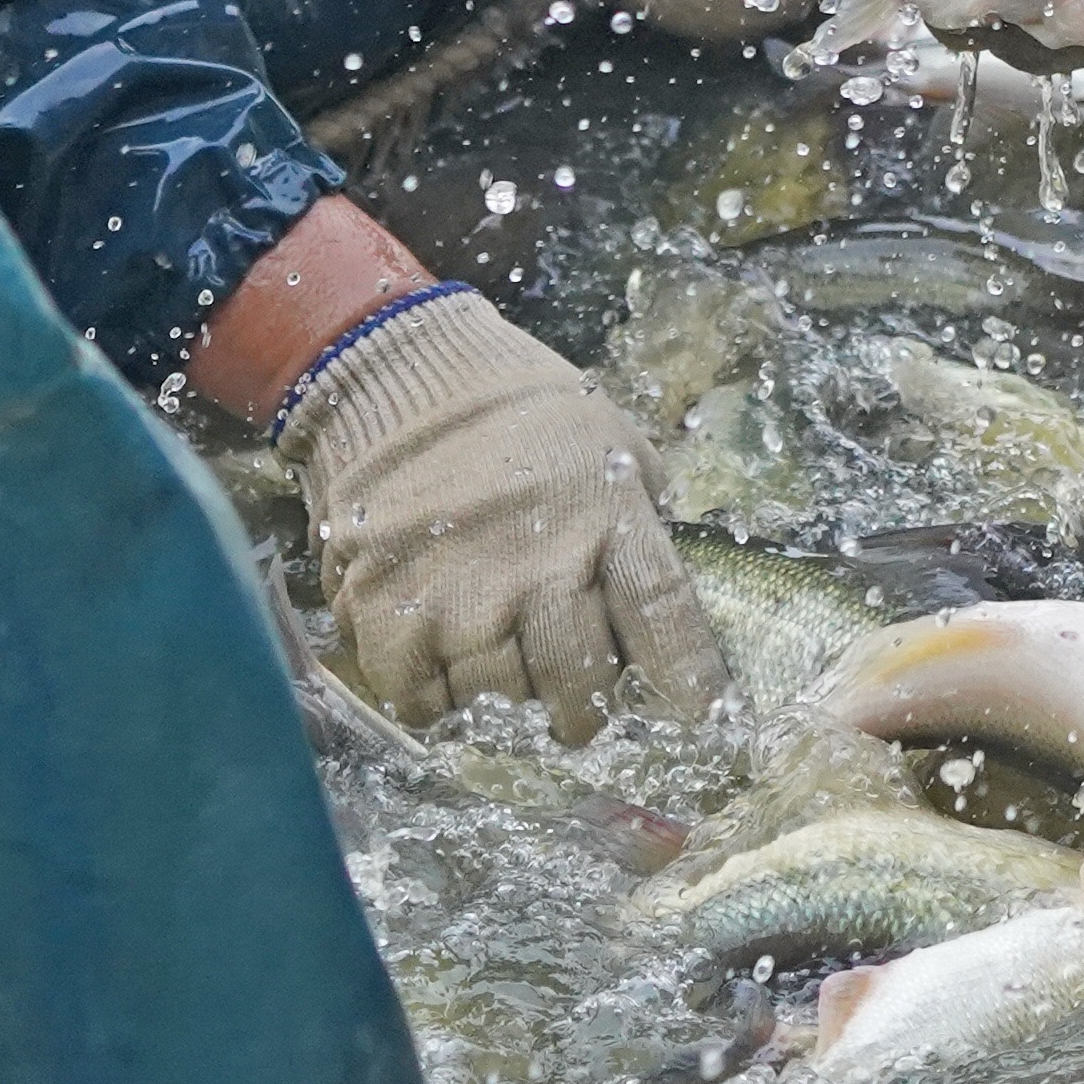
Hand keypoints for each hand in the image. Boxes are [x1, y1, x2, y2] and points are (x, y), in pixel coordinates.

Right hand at [284, 292, 725, 738]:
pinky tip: (441, 663)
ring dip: (505, 696)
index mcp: (607, 518)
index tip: (695, 710)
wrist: (402, 373)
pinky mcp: (388, 611)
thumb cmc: (517, 410)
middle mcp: (541, 567)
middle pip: (580, 684)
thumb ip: (636, 519)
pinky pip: (423, 699)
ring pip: (502, 701)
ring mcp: (462, 595)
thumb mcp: (608, 444)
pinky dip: (434, 696)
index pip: (664, 621)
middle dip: (583, 708)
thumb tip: (657, 594)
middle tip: (572, 703)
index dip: (685, 677)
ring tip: (498, 664)